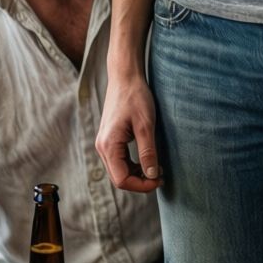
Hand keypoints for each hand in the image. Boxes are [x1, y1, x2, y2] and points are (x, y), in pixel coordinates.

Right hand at [96, 70, 161, 192]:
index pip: (121, 179)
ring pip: (118, 170)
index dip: (141, 185)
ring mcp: (104, 143)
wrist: (125, 77)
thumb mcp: (146, 126)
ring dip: (136, 174)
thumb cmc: (135, 97)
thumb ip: (148, 152)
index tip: (159, 179)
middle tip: (160, 176)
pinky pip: (118, 160)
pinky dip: (132, 165)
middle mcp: (102, 147)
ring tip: (156, 168)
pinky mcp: (109, 139)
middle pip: (118, 178)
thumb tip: (151, 176)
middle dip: (139, 181)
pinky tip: (147, 160)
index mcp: (109, 145)